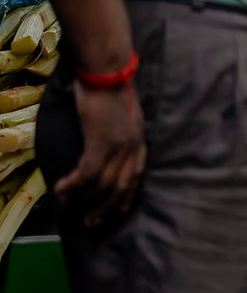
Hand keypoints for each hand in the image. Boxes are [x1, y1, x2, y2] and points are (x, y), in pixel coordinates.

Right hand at [53, 80, 145, 227]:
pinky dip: (74, 185)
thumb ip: (121, 126)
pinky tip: (61, 189)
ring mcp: (119, 146)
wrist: (108, 70)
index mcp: (139, 138)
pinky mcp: (102, 144)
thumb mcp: (123, 110)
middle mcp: (133, 146)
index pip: (138, 173)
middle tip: (91, 222)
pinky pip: (88, 175)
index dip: (128, 193)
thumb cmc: (111, 83)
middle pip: (121, 186)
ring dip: (84, 199)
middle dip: (105, 207)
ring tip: (68, 206)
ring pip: (103, 185)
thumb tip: (108, 137)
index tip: (120, 208)